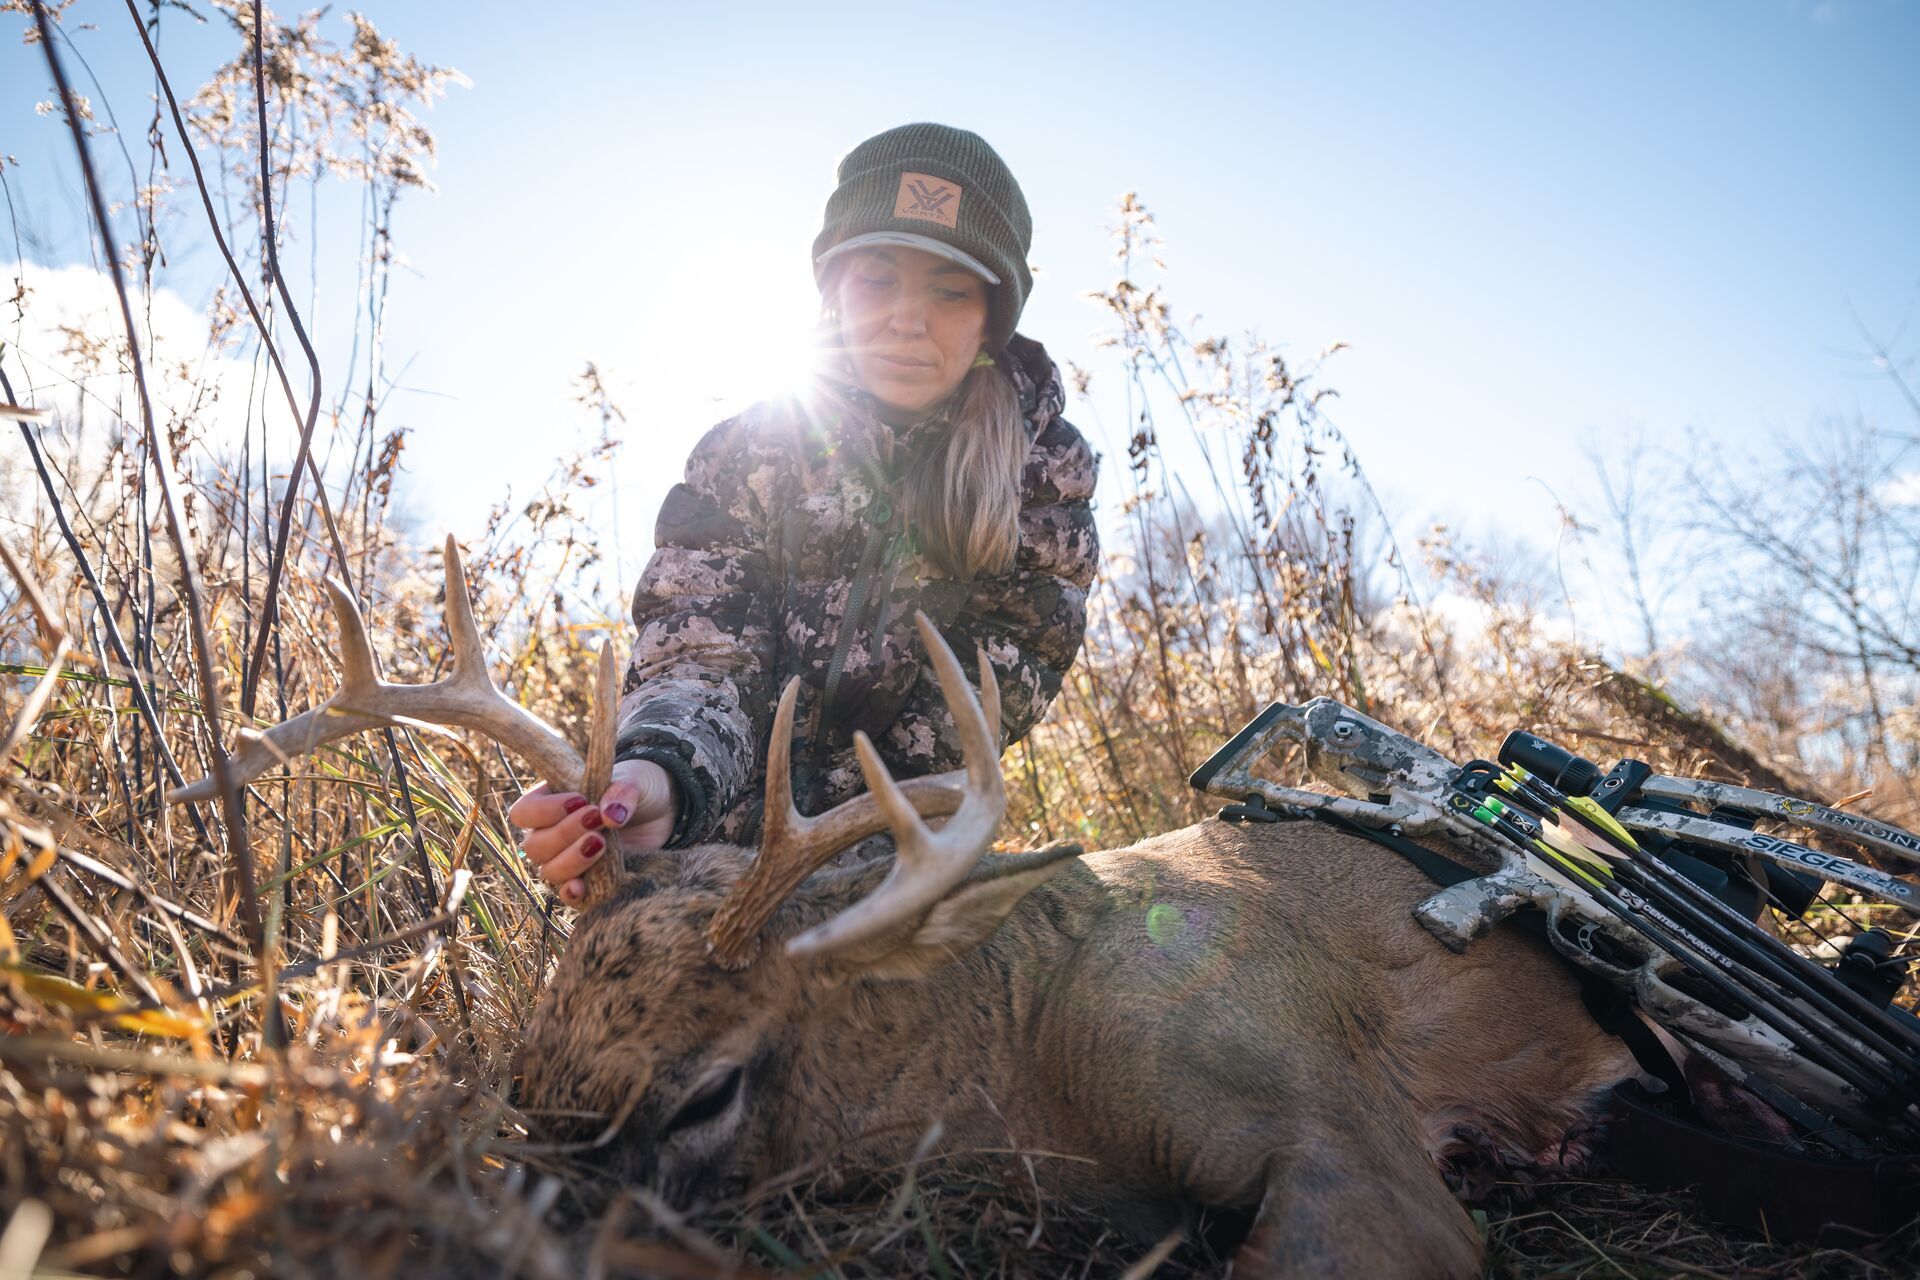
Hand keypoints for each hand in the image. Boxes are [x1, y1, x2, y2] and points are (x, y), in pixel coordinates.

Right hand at [507, 758, 679, 903]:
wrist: (662, 813)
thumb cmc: (639, 788)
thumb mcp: (636, 780)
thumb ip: (622, 791)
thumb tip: (611, 815)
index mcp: (551, 801)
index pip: (525, 811)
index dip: (545, 810)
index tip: (580, 801)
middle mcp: (552, 833)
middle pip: (535, 845)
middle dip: (564, 834)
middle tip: (596, 821)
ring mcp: (568, 860)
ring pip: (549, 871)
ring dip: (571, 860)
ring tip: (601, 843)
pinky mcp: (588, 881)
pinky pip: (567, 894)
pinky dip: (571, 893)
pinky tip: (582, 888)